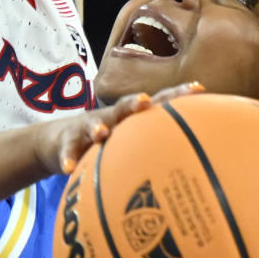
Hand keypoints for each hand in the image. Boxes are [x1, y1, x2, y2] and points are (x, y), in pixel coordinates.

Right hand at [35, 82, 202, 175]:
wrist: (58, 141)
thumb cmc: (106, 142)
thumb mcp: (130, 140)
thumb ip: (158, 144)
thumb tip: (201, 161)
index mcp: (131, 118)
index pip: (157, 103)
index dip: (177, 95)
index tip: (198, 89)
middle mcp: (111, 118)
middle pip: (125, 107)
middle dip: (135, 103)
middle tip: (145, 101)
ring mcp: (87, 128)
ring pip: (93, 125)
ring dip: (97, 128)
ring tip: (101, 133)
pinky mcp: (67, 144)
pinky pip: (68, 151)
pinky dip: (69, 158)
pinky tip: (70, 168)